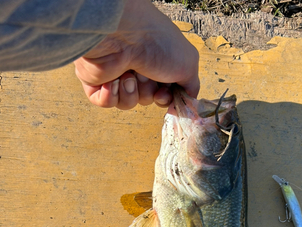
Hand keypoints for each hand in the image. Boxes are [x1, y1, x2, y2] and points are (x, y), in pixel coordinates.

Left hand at [74, 0, 199, 109]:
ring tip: (128, 75)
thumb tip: (188, 101)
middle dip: (148, 93)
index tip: (165, 94)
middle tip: (146, 77)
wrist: (122, 34)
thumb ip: (191, 87)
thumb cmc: (156, 43)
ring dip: (131, 93)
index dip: (165, 98)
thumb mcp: (189, 65)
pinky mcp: (96, 80)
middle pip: (146, 99)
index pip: (163, 92)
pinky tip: (113, 80)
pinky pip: (105, 103)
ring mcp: (116, 73)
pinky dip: (111, 96)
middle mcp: (137, 66)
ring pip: (127, 103)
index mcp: (157, 61)